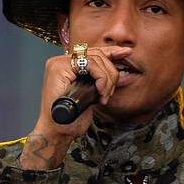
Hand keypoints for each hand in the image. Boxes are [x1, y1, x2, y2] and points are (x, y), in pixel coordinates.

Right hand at [20, 45, 131, 169]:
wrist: (57, 131)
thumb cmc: (71, 118)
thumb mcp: (89, 96)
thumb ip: (95, 82)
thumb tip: (113, 73)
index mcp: (67, 66)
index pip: (92, 52)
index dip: (111, 52)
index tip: (126, 53)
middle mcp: (61, 61)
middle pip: (96, 54)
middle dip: (110, 73)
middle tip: (110, 92)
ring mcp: (59, 63)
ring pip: (95, 58)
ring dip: (106, 78)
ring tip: (104, 96)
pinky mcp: (59, 68)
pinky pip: (89, 63)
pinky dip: (100, 76)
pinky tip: (100, 90)